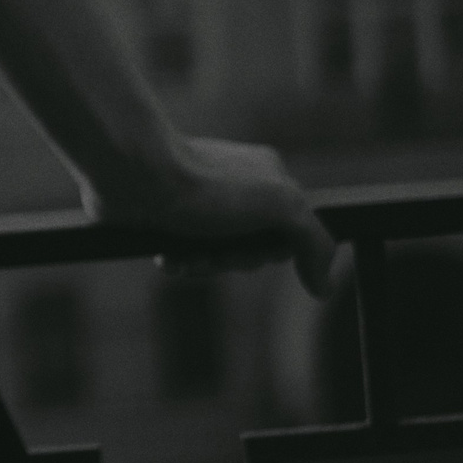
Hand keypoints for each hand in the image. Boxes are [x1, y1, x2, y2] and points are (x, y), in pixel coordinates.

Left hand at [80, 135, 338, 297]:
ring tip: (188, 253)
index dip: (275, 250)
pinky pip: (185, 256)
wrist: (138, 176)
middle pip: (252, 250)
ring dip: (205, 264)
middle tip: (219, 249)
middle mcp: (235, 189)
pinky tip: (168, 254)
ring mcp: (200, 206)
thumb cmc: (208, 187)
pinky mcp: (169, 220)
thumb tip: (324, 286)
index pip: (289, 234)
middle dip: (236, 260)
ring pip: (218, 258)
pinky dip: (180, 262)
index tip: (261, 245)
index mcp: (267, 177)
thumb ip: (314, 241)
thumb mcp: (280, 206)